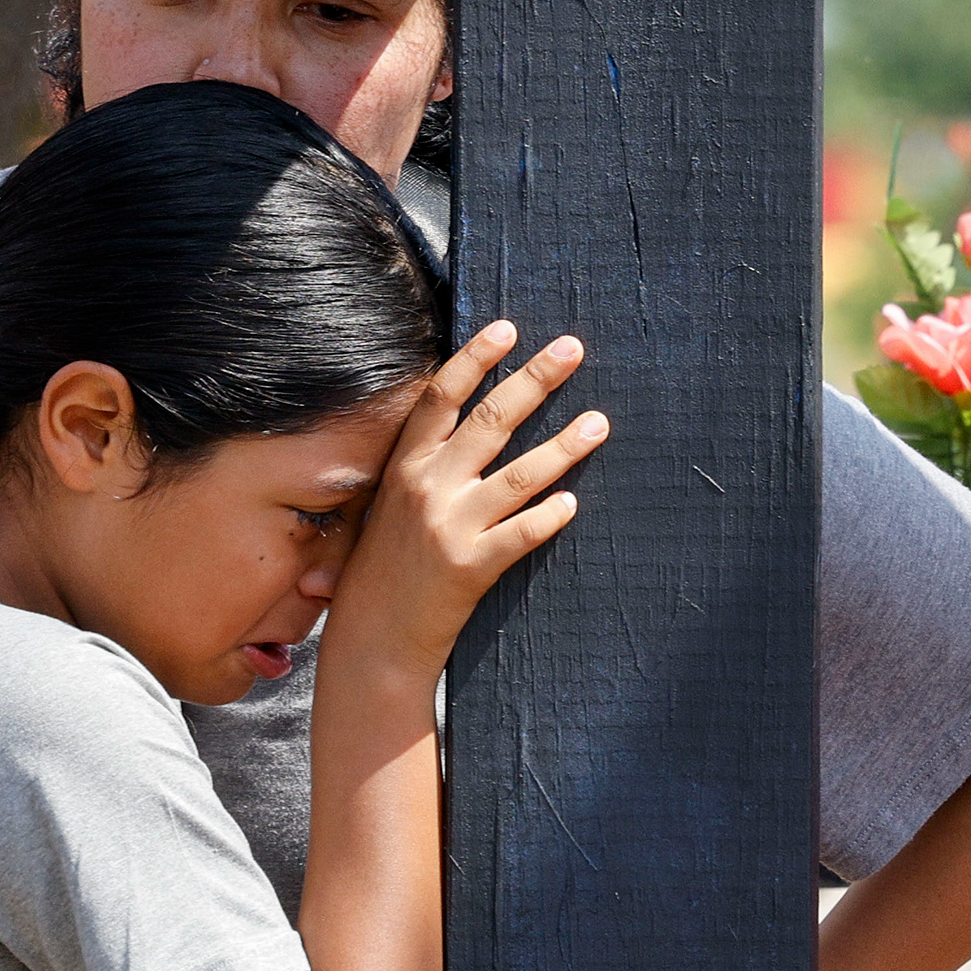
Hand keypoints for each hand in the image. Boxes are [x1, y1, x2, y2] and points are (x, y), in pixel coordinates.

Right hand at [324, 324, 601, 676]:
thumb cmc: (378, 574)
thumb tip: (461, 427)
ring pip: (519, 474)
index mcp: (404, 467)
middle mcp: (426, 488)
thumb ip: (419, 470)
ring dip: (564, 445)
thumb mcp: (386, 509)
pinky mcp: (472, 567)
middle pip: (491, 419)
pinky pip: (522, 534)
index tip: (508, 327)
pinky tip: (572, 503)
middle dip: (536, 379)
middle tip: (573, 348)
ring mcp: (450, 527)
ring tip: (599, 423)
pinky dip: (549, 516)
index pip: (442, 397)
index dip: (476, 358)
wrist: (371, 643)